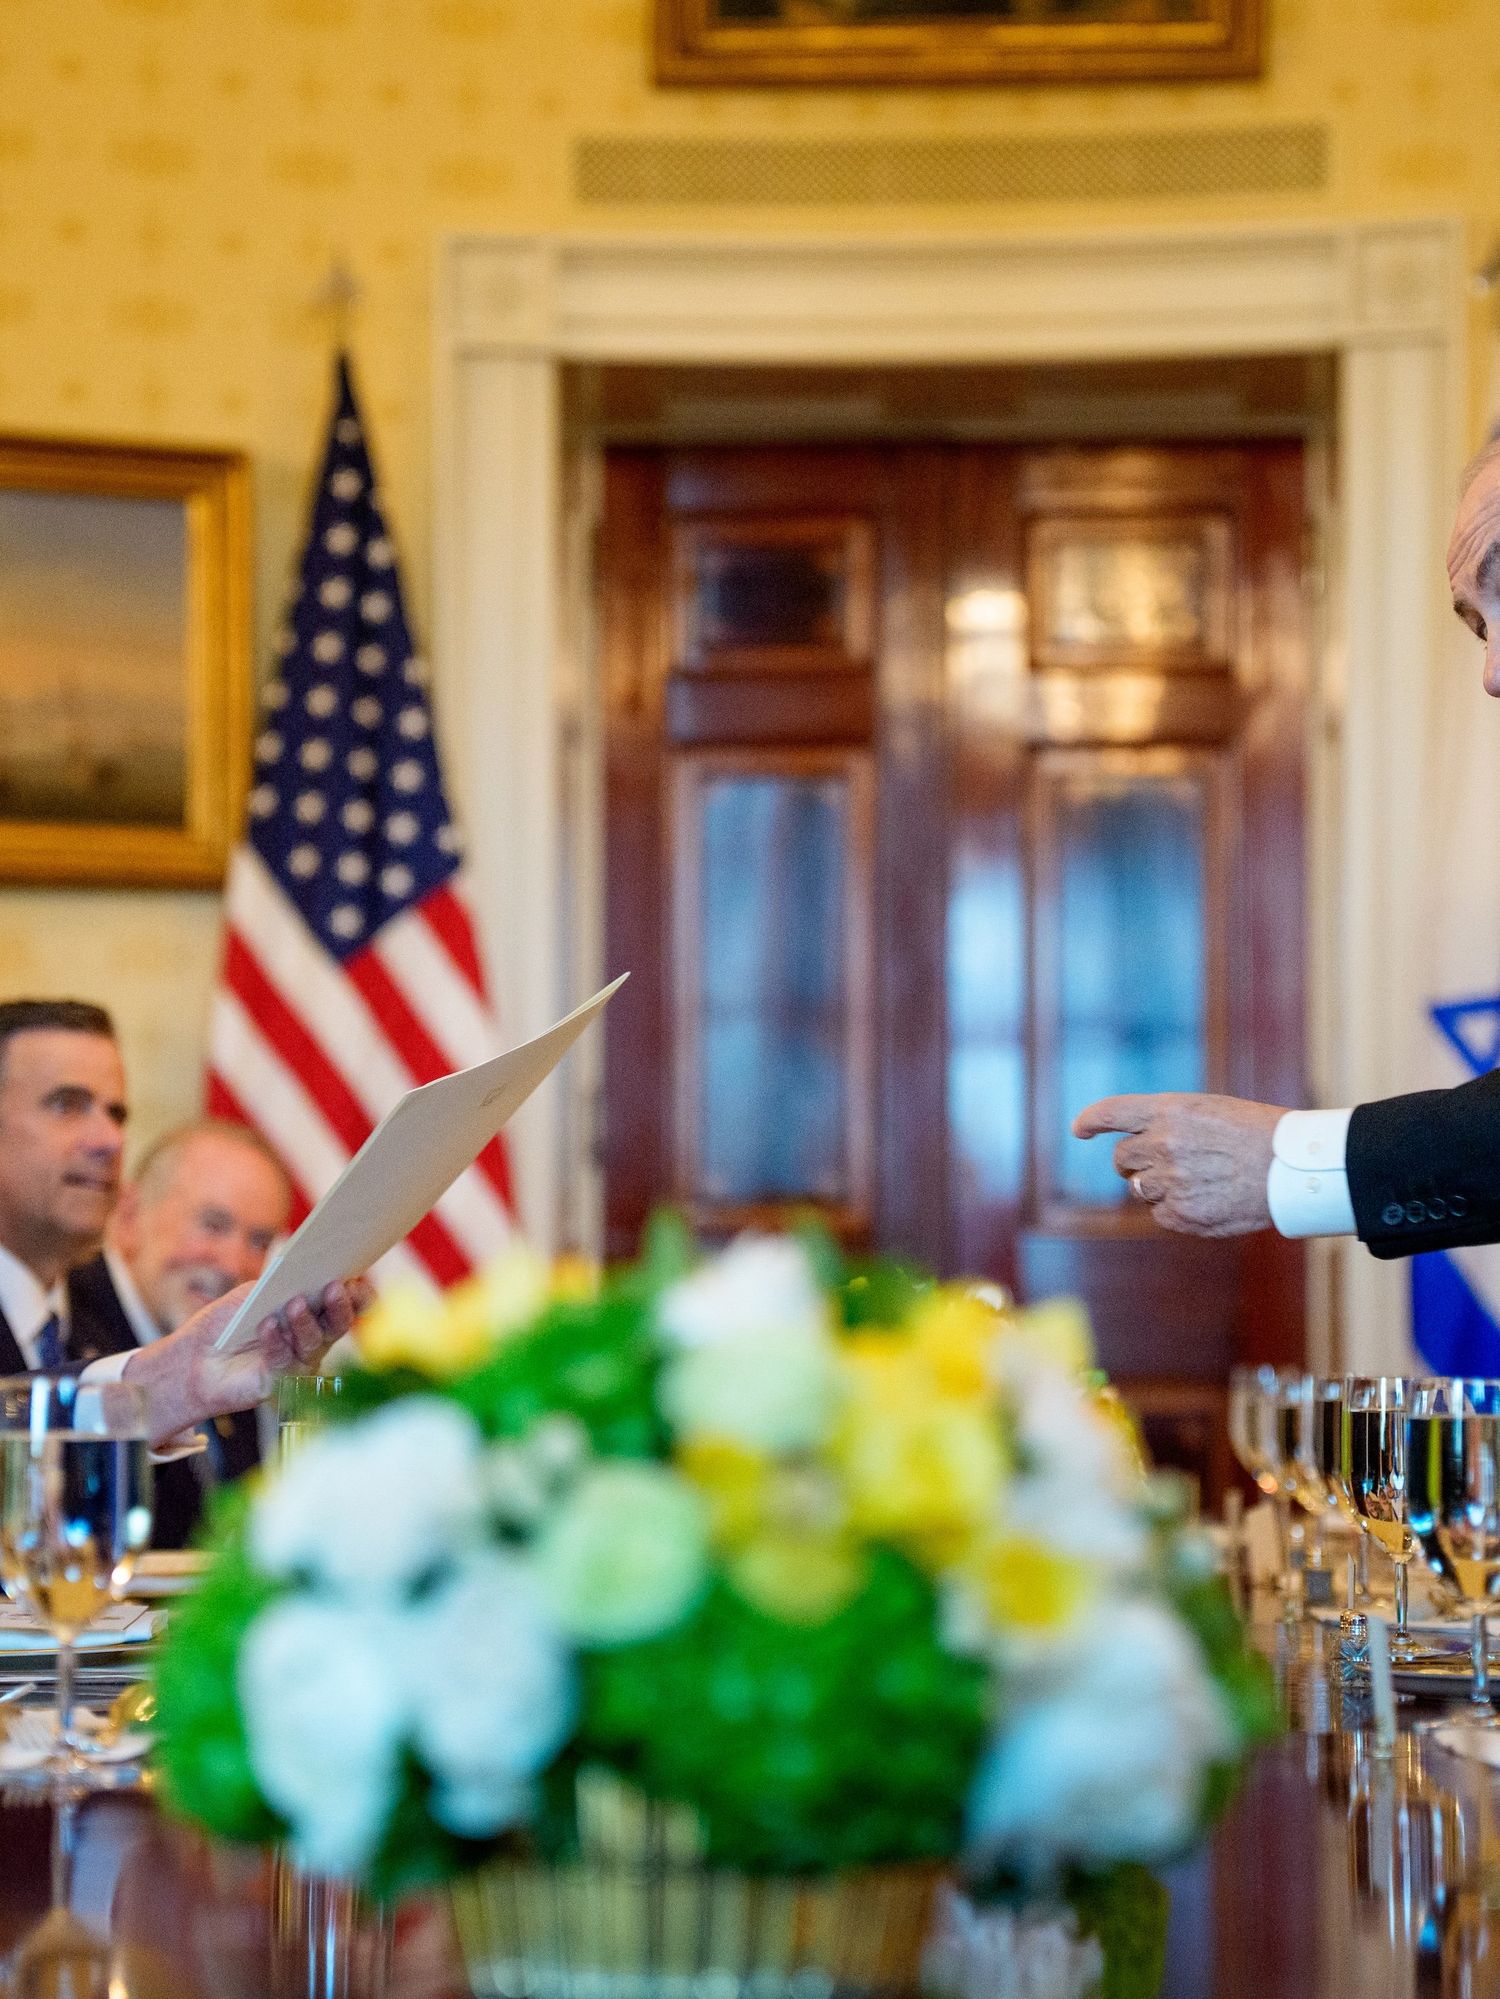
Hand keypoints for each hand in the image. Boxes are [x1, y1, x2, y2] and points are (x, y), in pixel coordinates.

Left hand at [121, 1277, 374, 1448]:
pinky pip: (286, 1361)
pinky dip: (276, 1342)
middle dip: (340, 1305)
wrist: (193, 1359)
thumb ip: (280, 1284)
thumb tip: (307, 1271)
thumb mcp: (252, 1293)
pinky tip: (266, 1327)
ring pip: (316, 1343)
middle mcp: (312, 1340)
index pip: (345, 1304)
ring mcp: (299, 1363)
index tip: (357, 1277)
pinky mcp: (281, 1384)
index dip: (356, 1293)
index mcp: (312, 1314)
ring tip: (294, 1304)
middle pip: (338, 1324)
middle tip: (334, 1287)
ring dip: (306, 1321)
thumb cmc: (225, 1323)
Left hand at [1071, 1093, 1285, 1236]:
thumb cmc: (1255, 1133)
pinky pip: (1159, 1213)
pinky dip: (1174, 1208)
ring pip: (1139, 1188)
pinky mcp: (1181, 1215)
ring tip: (1197, 1178)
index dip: (1091, 1120)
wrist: (1292, 1168)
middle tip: (1161, 1161)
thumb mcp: (1208, 1110)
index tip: (1080, 1129)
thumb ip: (1168, 1121)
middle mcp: (1162, 1144)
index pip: (1112, 1112)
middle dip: (1133, 1161)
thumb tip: (1135, 1141)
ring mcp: (1170, 1182)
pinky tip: (1205, 1198)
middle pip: (1121, 1157)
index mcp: (1169, 1110)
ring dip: (1156, 1184)